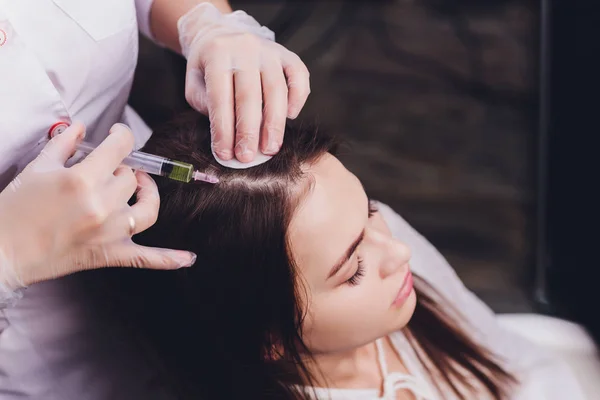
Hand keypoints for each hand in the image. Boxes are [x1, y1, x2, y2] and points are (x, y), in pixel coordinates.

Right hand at [0, 123, 195, 300]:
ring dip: (146, 195)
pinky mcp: (110, 255)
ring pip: (147, 208)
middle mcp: (102, 204)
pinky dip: (169, 259)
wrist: (2, 250)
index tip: (119, 134)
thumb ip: (64, 143)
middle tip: (106, 171)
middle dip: (120, 169)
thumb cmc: (14, 208)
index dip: (122, 135)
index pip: (121, 147)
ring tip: (139, 188)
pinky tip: (189, 258)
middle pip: (131, 177)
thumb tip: (81, 127)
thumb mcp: (38, 167)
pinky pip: (147, 258)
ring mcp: (110, 232)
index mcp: (82, 179)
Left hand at [178, 3, 309, 162]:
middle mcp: (245, 49)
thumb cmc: (208, 67)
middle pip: (249, 95)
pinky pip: (299, 76)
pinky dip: (297, 98)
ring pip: (276, 89)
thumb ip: (204, 104)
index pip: (220, 97)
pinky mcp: (287, 54)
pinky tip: (290, 116)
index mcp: (217, 54)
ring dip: (274, 123)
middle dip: (249, 131)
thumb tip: (225, 133)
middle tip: (248, 157)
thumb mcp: (194, 82)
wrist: (224, 35)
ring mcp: (269, 50)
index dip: (223, 129)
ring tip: (270, 148)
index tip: (225, 155)